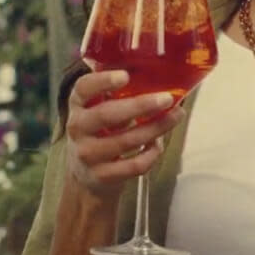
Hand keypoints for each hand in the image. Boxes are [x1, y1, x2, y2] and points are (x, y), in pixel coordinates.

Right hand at [65, 70, 184, 199]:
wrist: (85, 178)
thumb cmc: (100, 134)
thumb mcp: (99, 111)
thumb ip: (118, 95)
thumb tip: (161, 76)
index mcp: (78, 106)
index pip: (83, 89)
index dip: (102, 81)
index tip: (125, 76)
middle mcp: (78, 129)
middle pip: (107, 115)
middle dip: (140, 106)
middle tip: (167, 98)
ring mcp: (88, 155)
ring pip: (126, 141)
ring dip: (156, 128)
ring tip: (176, 116)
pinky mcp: (102, 176)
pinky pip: (135, 165)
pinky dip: (152, 154)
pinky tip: (158, 144)